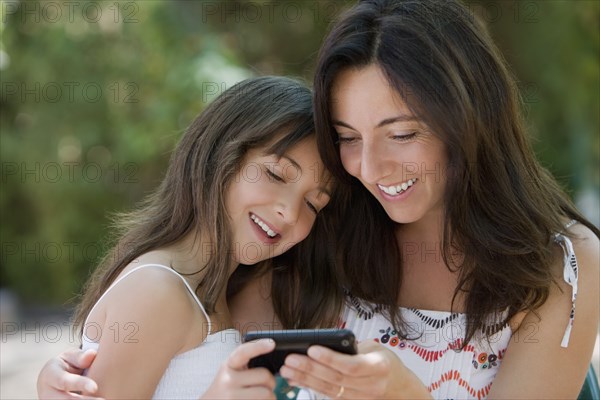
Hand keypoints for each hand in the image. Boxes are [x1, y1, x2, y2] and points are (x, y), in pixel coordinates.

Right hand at [37, 348, 102, 398]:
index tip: (95, 388)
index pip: (64, 381)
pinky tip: (103, 399)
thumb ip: (80, 356)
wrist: (54, 380)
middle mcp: (47, 393)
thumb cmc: (66, 365)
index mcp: (50, 375)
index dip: (80, 384)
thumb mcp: (70, 357)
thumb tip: (92, 354)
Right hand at [201, 339, 276, 399]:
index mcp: (228, 365)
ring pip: (267, 393)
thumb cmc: (226, 388)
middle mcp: (228, 380)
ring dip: (270, 396)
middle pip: (265, 376)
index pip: (243, 352)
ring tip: (259, 396)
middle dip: (270, 382)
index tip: (271, 343)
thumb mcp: (230, 371)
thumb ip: (245, 363)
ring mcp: (232, 396)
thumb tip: (269, 352)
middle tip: (265, 387)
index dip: (258, 346)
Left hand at [280, 340, 431, 398]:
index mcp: (379, 367)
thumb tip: (325, 341)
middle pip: (336, 379)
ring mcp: (360, 398)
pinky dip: (309, 386)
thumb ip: (353, 347)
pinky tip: (295, 380)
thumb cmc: (385, 362)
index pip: (351, 365)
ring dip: (305, 379)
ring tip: (287, 370)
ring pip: (329, 389)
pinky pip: (327, 395)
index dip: (330, 358)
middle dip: (310, 368)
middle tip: (291, 359)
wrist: (400, 388)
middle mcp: (370, 386)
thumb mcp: (375, 347)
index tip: (311, 348)